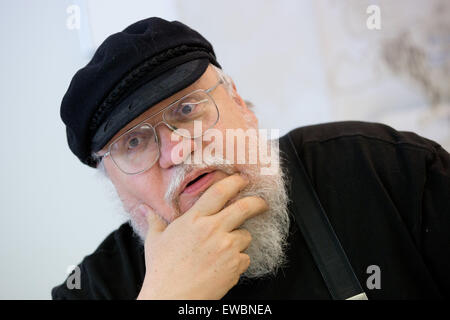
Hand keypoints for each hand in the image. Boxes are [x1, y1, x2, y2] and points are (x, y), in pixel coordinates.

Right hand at [136, 174, 267, 299]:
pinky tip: (223, 266)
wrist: (171, 298)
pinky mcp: (235, 265)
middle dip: (257, 202)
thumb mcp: (155, 241)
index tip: (242, 180)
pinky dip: (238, 261)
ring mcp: (226, 248)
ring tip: (224, 250)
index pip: (220, 191)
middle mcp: (213, 229)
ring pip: (246, 235)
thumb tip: (146, 210)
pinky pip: (245, 258)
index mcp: (194, 219)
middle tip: (261, 203)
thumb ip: (155, 222)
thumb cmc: (162, 270)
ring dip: (240, 240)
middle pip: (245, 207)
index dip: (235, 182)